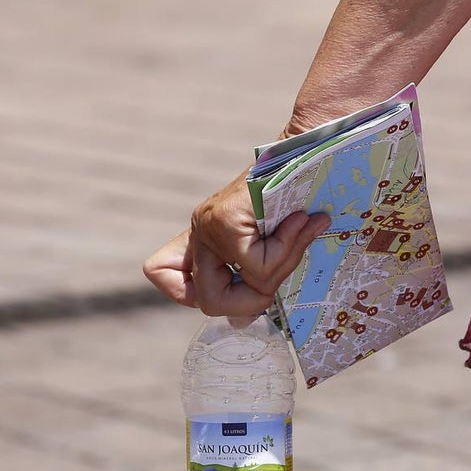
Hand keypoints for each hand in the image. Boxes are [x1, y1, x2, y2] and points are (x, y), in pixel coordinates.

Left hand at [143, 172, 330, 315]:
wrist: (311, 147)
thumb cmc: (297, 193)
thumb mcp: (272, 238)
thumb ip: (256, 271)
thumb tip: (239, 323)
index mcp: (205, 235)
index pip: (159, 271)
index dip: (183, 292)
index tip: (229, 282)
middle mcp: (200, 230)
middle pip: (208, 303)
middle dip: (251, 301)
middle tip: (278, 271)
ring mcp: (209, 226)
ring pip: (234, 291)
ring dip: (276, 274)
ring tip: (297, 236)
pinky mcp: (226, 220)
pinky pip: (256, 266)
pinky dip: (286, 253)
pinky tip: (301, 222)